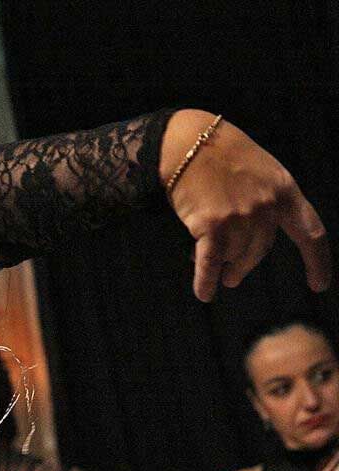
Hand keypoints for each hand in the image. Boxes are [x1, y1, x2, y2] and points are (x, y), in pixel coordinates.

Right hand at [161, 109, 329, 301]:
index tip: (318, 285)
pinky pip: (210, 262)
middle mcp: (267, 206)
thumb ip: (264, 201)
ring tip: (213, 271)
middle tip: (234, 278)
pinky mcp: (211, 225)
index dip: (317, 262)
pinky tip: (204, 293)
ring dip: (222, 265)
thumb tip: (248, 241)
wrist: (186, 142)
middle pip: (260, 250)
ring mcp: (240, 216)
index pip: (310, 232)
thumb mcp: (257, 170)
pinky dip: (206, 280)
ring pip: (233, 254)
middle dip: (245, 266)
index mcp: (284, 190)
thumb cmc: (218, 152)